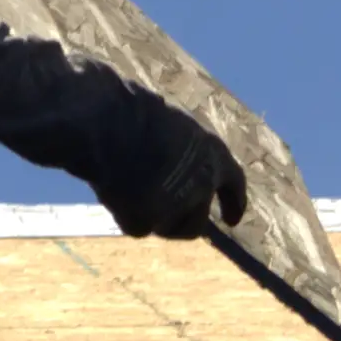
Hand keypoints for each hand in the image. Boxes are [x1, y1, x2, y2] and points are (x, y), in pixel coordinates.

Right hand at [87, 99, 249, 244]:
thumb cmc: (132, 112)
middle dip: (184, 221)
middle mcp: (202, 184)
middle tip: (164, 215)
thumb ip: (182, 156)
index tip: (232, 221)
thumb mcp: (172, 128)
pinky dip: (126, 213)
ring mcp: (175, 206)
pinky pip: (136, 225)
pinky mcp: (146, 221)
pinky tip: (113, 191)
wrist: (106, 121)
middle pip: (197, 220)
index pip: (233, 184)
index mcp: (213, 154)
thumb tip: (173, 172)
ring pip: (167, 228)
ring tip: (130, 191)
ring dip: (155, 218)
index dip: (234, 203)